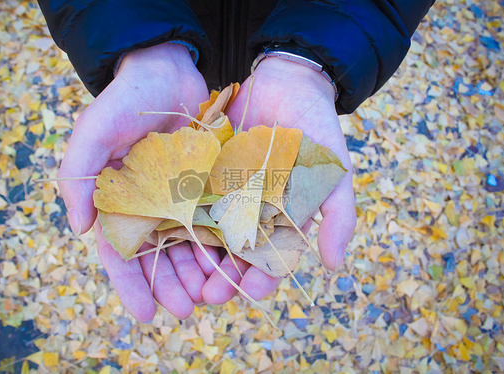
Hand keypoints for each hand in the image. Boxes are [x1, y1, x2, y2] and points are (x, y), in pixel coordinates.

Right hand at [58, 44, 220, 321]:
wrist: (167, 71)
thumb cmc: (124, 100)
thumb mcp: (93, 133)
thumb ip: (77, 177)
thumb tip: (78, 228)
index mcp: (119, 201)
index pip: (120, 253)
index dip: (131, 286)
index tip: (146, 314)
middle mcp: (150, 205)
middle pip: (159, 257)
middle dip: (171, 286)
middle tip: (187, 309)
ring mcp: (181, 197)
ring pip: (189, 246)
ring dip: (199, 273)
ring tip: (211, 293)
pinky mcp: (209, 185)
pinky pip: (216, 221)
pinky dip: (222, 244)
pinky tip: (233, 262)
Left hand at [202, 58, 355, 303]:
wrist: (289, 81)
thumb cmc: (317, 130)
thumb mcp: (333, 172)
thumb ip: (337, 215)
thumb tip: (334, 266)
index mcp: (281, 218)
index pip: (272, 257)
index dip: (263, 277)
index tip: (251, 292)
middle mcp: (250, 211)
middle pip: (234, 253)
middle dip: (223, 277)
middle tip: (209, 296)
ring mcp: (225, 193)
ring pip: (208, 233)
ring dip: (197, 258)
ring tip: (185, 278)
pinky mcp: (203, 172)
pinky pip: (190, 199)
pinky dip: (179, 218)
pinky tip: (167, 234)